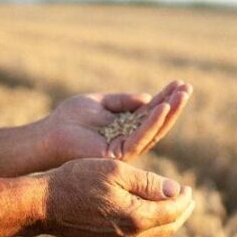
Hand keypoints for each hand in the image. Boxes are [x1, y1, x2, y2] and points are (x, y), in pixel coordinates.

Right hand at [38, 158, 194, 236]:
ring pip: (154, 236)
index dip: (184, 198)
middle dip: (181, 212)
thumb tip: (177, 191)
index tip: (188, 187)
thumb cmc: (78, 180)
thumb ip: (149, 182)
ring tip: (172, 206)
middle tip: (188, 198)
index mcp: (136, 218)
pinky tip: (147, 215)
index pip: (173, 211)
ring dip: (166, 221)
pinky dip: (149, 227)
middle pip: (168, 228)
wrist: (44, 204)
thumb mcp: (117, 171)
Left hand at [46, 80, 191, 162]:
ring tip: (182, 94)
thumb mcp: (100, 102)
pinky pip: (140, 137)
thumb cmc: (70, 118)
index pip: (151, 112)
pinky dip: (152, 122)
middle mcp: (129, 140)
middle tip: (188, 87)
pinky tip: (163, 107)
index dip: (165, 98)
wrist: (49, 134)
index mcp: (125, 128)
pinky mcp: (119, 154)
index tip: (179, 83)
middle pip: (158, 122)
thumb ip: (123, 100)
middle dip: (174, 105)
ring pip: (154, 130)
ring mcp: (125, 149)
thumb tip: (147, 98)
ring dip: (169, 112)